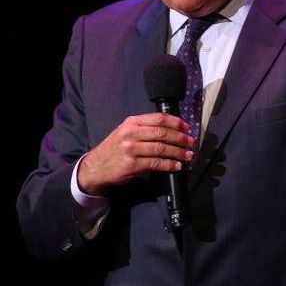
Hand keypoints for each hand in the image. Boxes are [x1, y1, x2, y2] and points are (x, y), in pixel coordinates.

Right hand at [77, 113, 194, 195]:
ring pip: (161, 148)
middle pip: (162, 133)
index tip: (186, 127)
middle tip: (190, 142)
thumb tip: (170, 130)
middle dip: (180, 138)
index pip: (158, 118)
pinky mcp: (132, 164)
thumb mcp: (125, 131)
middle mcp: (131, 133)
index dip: (175, 122)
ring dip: (177, 152)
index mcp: (131, 122)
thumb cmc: (114, 148)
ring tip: (187, 155)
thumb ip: (144, 128)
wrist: (96, 166)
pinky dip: (169, 165)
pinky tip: (177, 166)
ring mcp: (131, 149)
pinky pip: (156, 163)